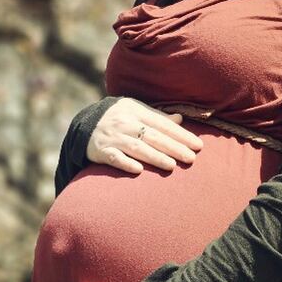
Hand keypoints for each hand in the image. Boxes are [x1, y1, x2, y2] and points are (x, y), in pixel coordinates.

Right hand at [87, 97, 204, 173]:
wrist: (84, 125)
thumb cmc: (117, 119)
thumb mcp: (135, 111)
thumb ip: (156, 116)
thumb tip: (180, 119)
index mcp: (135, 111)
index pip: (162, 124)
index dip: (180, 134)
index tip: (197, 145)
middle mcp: (124, 123)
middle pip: (153, 136)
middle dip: (173, 147)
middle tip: (191, 158)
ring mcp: (112, 137)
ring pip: (136, 148)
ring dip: (154, 157)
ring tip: (172, 166)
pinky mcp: (101, 151)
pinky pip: (114, 158)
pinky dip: (125, 163)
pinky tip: (139, 170)